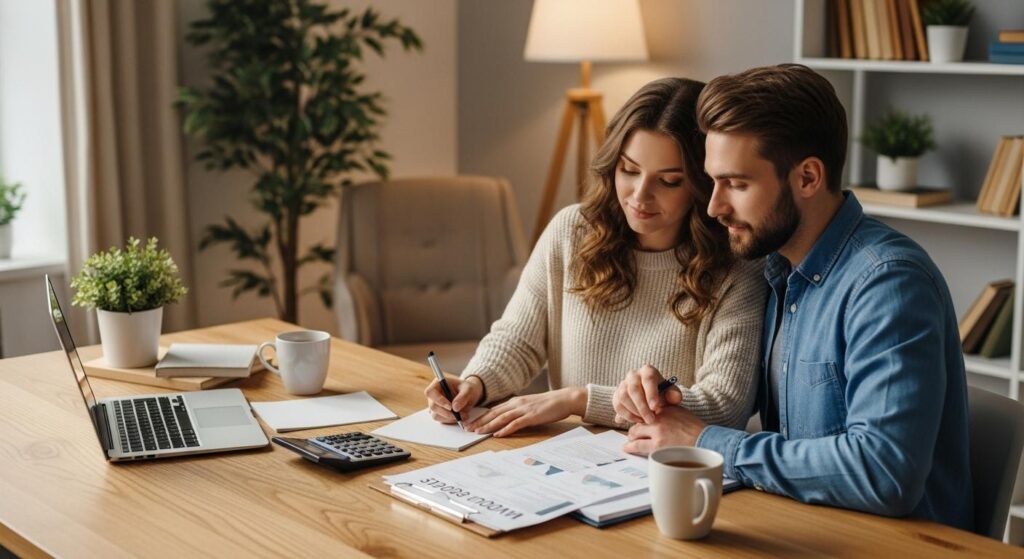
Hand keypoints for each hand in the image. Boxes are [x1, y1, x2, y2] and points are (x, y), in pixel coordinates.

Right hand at [425, 375, 483, 423]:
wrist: (470, 395)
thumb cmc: (467, 389)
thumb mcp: (469, 390)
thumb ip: (463, 397)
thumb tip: (455, 408)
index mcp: (438, 383)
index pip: (430, 392)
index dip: (438, 400)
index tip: (450, 407)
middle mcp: (434, 395)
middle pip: (433, 406)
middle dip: (446, 413)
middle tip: (459, 415)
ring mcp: (435, 405)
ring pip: (436, 415)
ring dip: (449, 418)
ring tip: (463, 415)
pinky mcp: (438, 413)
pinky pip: (441, 420)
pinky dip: (450, 420)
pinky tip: (460, 417)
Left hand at [464, 387, 586, 437]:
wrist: (564, 399)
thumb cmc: (548, 404)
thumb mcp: (529, 406)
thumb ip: (518, 411)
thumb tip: (507, 420)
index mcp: (515, 401)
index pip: (494, 410)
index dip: (481, 416)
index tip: (471, 423)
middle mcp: (517, 404)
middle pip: (494, 413)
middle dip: (480, 421)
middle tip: (468, 429)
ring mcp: (524, 410)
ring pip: (502, 418)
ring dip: (488, 425)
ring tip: (478, 432)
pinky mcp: (532, 416)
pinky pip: (516, 424)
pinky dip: (506, 429)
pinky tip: (498, 434)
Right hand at [613, 364, 681, 423]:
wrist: (652, 399)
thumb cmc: (663, 394)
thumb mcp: (671, 394)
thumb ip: (674, 395)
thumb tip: (673, 397)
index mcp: (648, 371)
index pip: (648, 379)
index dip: (651, 393)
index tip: (655, 408)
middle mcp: (633, 375)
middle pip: (633, 389)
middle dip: (642, 407)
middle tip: (650, 420)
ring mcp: (622, 384)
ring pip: (623, 397)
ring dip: (633, 411)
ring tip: (645, 420)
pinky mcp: (616, 395)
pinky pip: (617, 405)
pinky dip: (626, 415)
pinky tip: (637, 420)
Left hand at [622, 406, 705, 455]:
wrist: (706, 440)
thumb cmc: (697, 430)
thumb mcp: (682, 413)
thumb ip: (668, 413)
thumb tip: (658, 416)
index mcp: (665, 408)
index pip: (646, 410)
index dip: (641, 417)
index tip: (640, 422)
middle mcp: (659, 417)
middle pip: (638, 421)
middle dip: (634, 428)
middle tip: (632, 434)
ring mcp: (657, 430)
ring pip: (635, 432)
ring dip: (632, 437)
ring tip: (629, 442)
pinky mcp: (657, 444)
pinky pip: (637, 445)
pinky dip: (631, 447)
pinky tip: (627, 448)